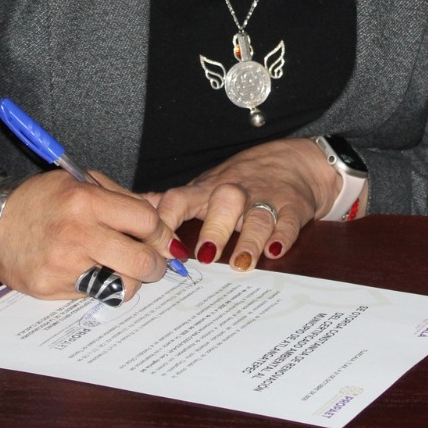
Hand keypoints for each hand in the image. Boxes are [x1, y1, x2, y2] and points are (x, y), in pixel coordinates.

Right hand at [0, 168, 184, 299]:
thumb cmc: (40, 200)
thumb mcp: (81, 183)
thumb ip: (122, 198)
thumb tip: (163, 211)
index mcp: (85, 200)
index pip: (146, 221)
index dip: (161, 231)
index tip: (161, 237)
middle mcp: (76, 233)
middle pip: (142, 260)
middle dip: (156, 264)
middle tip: (154, 262)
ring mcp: (64, 265)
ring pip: (124, 285)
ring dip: (131, 279)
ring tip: (121, 268)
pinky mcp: (52, 288)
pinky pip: (95, 294)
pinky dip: (101, 286)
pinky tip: (91, 272)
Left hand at [151, 138, 339, 271]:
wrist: (294, 163)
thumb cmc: (240, 181)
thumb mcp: (203, 188)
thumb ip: (173, 204)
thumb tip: (134, 211)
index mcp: (206, 191)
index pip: (179, 199)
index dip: (166, 221)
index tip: (159, 249)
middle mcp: (235, 193)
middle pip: (223, 202)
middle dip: (214, 229)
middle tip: (205, 256)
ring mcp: (265, 199)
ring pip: (257, 215)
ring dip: (249, 239)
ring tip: (241, 263)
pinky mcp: (293, 207)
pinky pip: (289, 221)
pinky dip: (283, 236)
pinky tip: (275, 250)